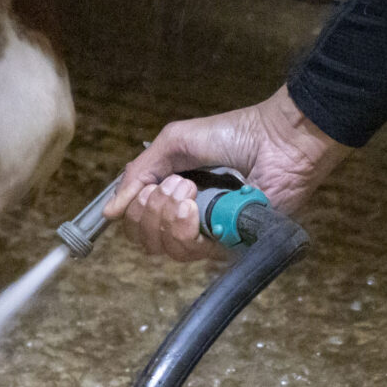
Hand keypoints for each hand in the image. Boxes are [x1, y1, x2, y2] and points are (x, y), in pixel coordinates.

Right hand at [106, 86, 352, 260]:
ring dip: (166, 215)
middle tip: (175, 184)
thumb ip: (140, 174)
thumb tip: (110, 212)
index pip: (139, 223)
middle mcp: (189, 220)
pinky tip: (194, 205)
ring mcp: (209, 235)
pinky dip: (183, 226)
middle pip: (146, 240)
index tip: (150, 186)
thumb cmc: (232, 134)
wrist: (276, 140)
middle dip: (149, 211)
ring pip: (165, 249)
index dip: (135, 209)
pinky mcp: (230, 246)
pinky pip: (191, 251)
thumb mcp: (174, 143)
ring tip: (188, 190)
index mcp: (174, 196)